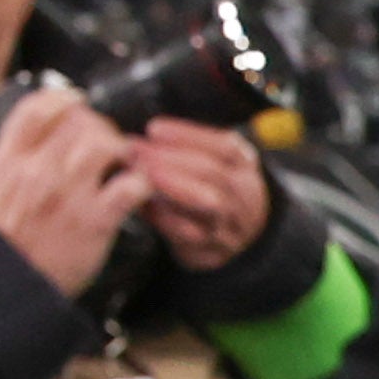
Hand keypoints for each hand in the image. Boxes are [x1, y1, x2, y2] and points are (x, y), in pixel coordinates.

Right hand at [0, 90, 150, 300]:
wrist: (0, 288)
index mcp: (7, 161)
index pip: (36, 108)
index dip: (61, 97)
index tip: (73, 101)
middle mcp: (38, 171)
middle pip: (80, 121)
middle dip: (96, 124)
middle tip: (102, 137)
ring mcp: (68, 195)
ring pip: (107, 145)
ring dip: (120, 148)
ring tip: (120, 160)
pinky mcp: (95, 220)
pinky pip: (131, 186)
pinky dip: (140, 182)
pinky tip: (135, 188)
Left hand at [136, 121, 270, 272]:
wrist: (239, 239)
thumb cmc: (215, 189)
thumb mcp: (217, 162)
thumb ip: (192, 146)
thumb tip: (151, 132)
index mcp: (244, 168)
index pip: (225, 147)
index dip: (188, 136)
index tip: (154, 128)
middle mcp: (243, 196)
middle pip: (212, 174)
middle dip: (169, 159)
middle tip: (134, 150)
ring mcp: (229, 224)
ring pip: (204, 205)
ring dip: (166, 187)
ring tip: (135, 173)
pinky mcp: (211, 250)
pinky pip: (187, 233)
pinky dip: (162, 217)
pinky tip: (140, 203)